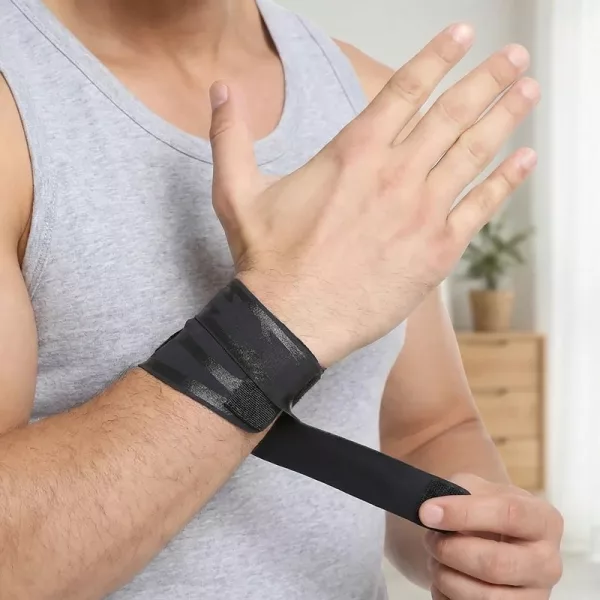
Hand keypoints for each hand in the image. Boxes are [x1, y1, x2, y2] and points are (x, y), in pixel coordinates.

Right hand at [208, 24, 539, 366]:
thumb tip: (220, 89)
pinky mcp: (437, 250)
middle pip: (452, 112)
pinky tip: (525, 157)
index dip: (437, 56)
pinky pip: (481, 206)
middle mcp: (394, 173)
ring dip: (505, 114)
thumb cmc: (268, 260)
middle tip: (513, 55)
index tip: (462, 34)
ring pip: (473, 151)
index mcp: (352, 153)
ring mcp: (421, 211)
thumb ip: (231, 136)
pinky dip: (507, 179)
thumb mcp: (237, 192)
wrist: (292, 320)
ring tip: (527, 88)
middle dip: (487, 78)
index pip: (405, 89)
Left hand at [420, 474, 563, 598]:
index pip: (509, 514)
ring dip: (446, 576)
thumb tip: (432, 512)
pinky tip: (445, 578)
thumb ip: (458, 493)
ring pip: (485, 597)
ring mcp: (535, 596)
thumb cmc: (484, 510)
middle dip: (450, 550)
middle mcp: (547, 562)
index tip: (427, 512)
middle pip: (496, 564)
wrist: (490, 536)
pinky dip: (447, 595)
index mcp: (544, 520)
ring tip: (435, 558)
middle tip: (430, 538)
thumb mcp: (477, 488)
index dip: (464, 513)